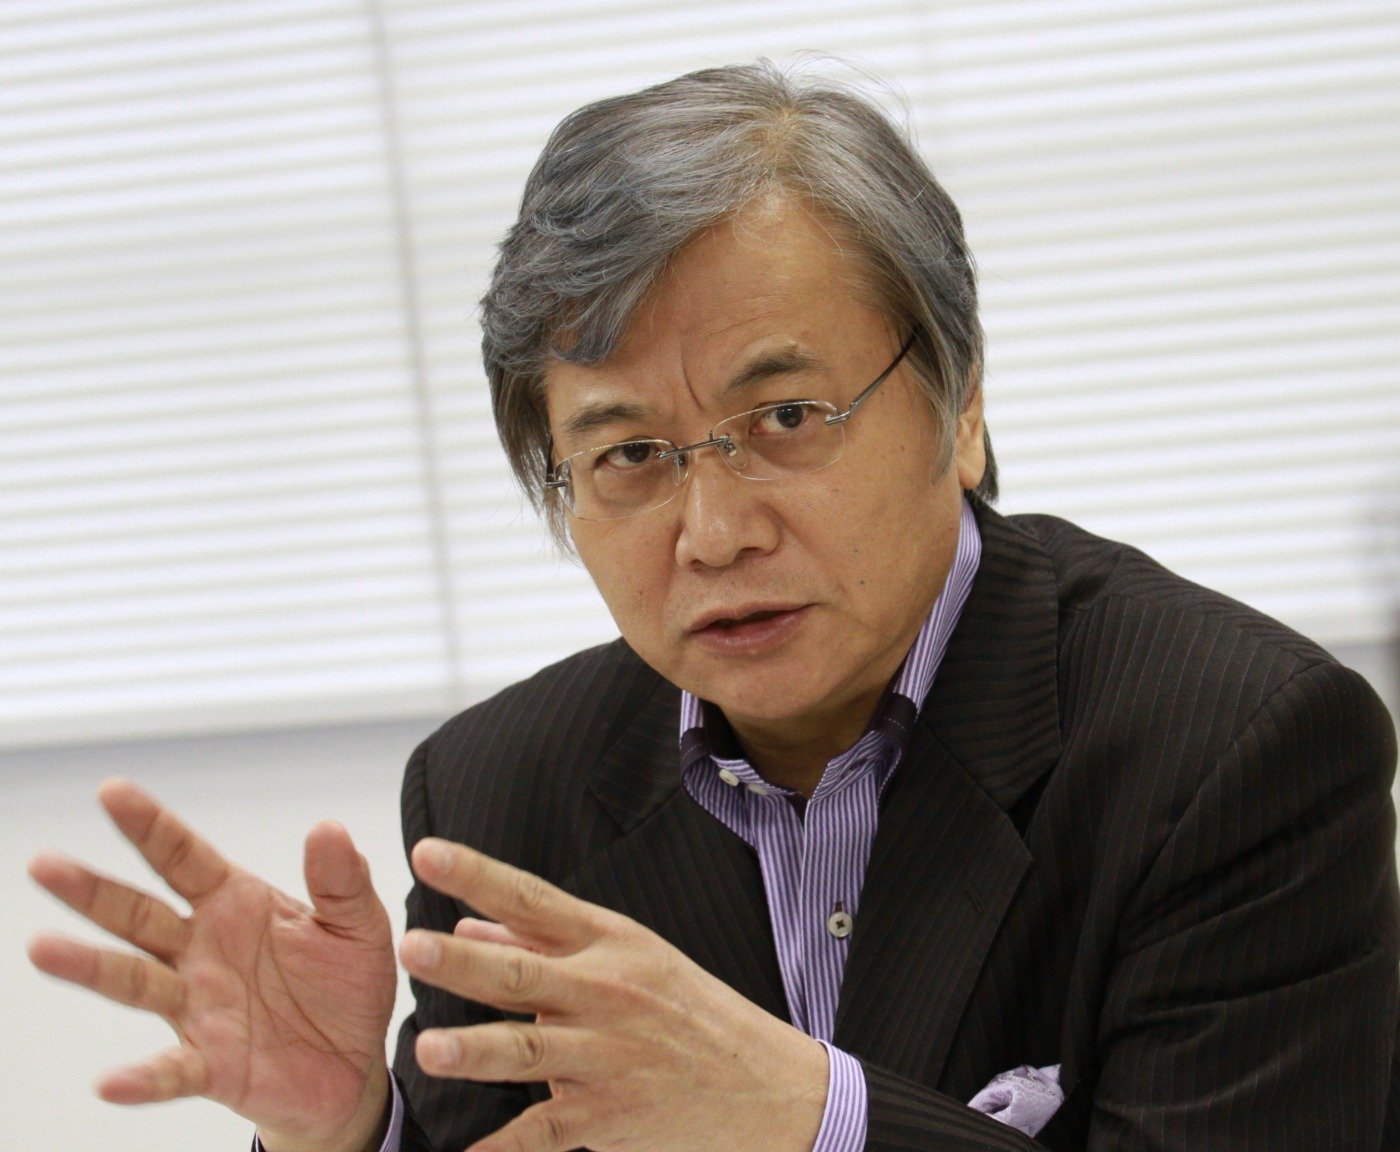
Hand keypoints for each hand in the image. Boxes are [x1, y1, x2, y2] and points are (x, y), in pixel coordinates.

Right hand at [27, 779, 396, 1151]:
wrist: (353, 1063)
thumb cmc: (344, 985)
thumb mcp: (357, 924)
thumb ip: (342, 879)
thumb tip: (328, 827)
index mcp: (235, 904)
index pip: (184, 857)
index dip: (150, 825)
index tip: (112, 791)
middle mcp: (202, 950)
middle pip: (137, 913)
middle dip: (91, 889)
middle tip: (44, 863)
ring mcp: (198, 1006)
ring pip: (134, 981)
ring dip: (90, 966)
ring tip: (44, 948)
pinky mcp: (210, 1064)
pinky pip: (170, 1070)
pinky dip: (141, 1077)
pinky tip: (111, 1081)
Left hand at [399, 837, 830, 1151]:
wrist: (763, 1085)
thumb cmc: (689, 1012)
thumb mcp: (628, 959)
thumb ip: (539, 944)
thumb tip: (468, 925)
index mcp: (608, 943)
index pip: (531, 900)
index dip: (478, 875)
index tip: (428, 852)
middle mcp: (606, 993)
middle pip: (523, 976)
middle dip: (464, 965)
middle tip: (412, 948)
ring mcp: (608, 1057)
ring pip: (531, 1053)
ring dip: (478, 1052)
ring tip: (429, 1049)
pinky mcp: (610, 1117)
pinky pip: (547, 1132)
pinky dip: (505, 1148)